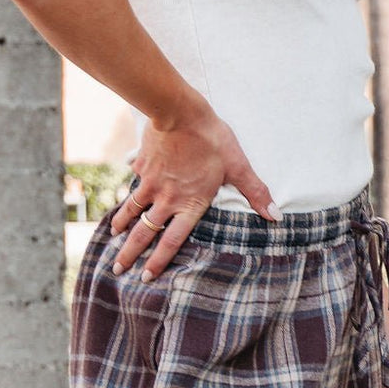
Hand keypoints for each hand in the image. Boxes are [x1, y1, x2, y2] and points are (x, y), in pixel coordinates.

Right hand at [109, 101, 279, 281]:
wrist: (178, 110)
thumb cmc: (211, 138)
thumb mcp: (237, 165)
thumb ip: (255, 192)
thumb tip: (275, 216)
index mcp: (189, 204)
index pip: (171, 241)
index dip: (158, 262)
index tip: (146, 277)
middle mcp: (167, 200)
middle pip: (145, 233)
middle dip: (130, 254)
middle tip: (117, 270)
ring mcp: (151, 184)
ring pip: (132, 213)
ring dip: (122, 229)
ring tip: (113, 241)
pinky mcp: (142, 168)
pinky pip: (132, 187)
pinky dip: (124, 200)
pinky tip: (117, 207)